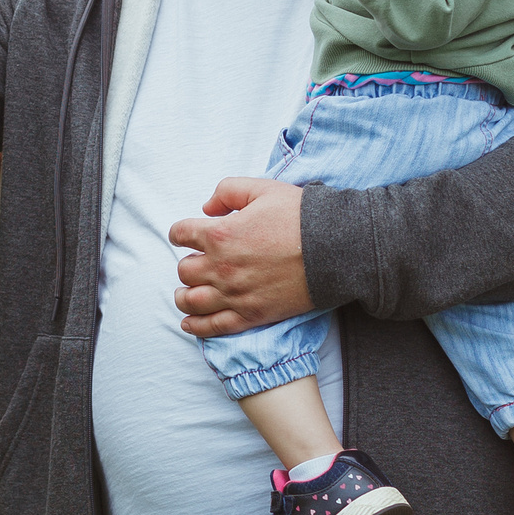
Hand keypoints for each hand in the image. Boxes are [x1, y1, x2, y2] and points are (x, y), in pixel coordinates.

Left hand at [167, 176, 312, 336]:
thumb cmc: (299, 216)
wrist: (334, 249)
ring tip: (185, 294)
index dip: (180, 233)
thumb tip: (207, 208)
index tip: (183, 236)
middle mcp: (221, 267)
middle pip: (184, 270)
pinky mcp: (251, 315)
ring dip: (184, 296)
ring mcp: (235, 294)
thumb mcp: (262, 188)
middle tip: (196, 262)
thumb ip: (227, 191)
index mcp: (220, 234)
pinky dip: (196, 326)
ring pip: (192, 301)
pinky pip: (214, 326)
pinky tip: (188, 323)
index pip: (181, 234)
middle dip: (187, 264)